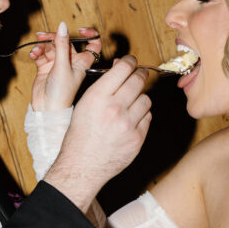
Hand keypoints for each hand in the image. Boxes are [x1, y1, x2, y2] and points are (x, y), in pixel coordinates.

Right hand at [30, 22, 101, 111]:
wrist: (47, 109)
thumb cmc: (61, 93)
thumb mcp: (62, 66)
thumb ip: (62, 45)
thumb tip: (63, 26)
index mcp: (82, 62)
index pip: (93, 45)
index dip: (90, 35)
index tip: (81, 30)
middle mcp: (71, 62)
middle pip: (65, 41)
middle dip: (54, 37)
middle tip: (43, 37)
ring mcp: (57, 64)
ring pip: (51, 47)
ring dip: (43, 45)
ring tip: (36, 50)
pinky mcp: (46, 67)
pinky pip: (41, 54)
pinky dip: (37, 52)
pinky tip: (33, 55)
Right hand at [45, 56, 151, 210]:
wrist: (82, 166)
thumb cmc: (80, 134)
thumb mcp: (85, 104)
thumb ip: (104, 85)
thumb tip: (121, 66)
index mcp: (98, 96)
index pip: (124, 68)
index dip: (130, 61)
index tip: (132, 62)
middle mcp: (114, 108)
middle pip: (138, 80)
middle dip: (140, 74)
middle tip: (139, 74)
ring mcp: (128, 124)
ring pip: (146, 99)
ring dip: (140, 97)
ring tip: (132, 102)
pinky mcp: (137, 138)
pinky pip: (147, 117)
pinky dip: (142, 116)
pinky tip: (131, 119)